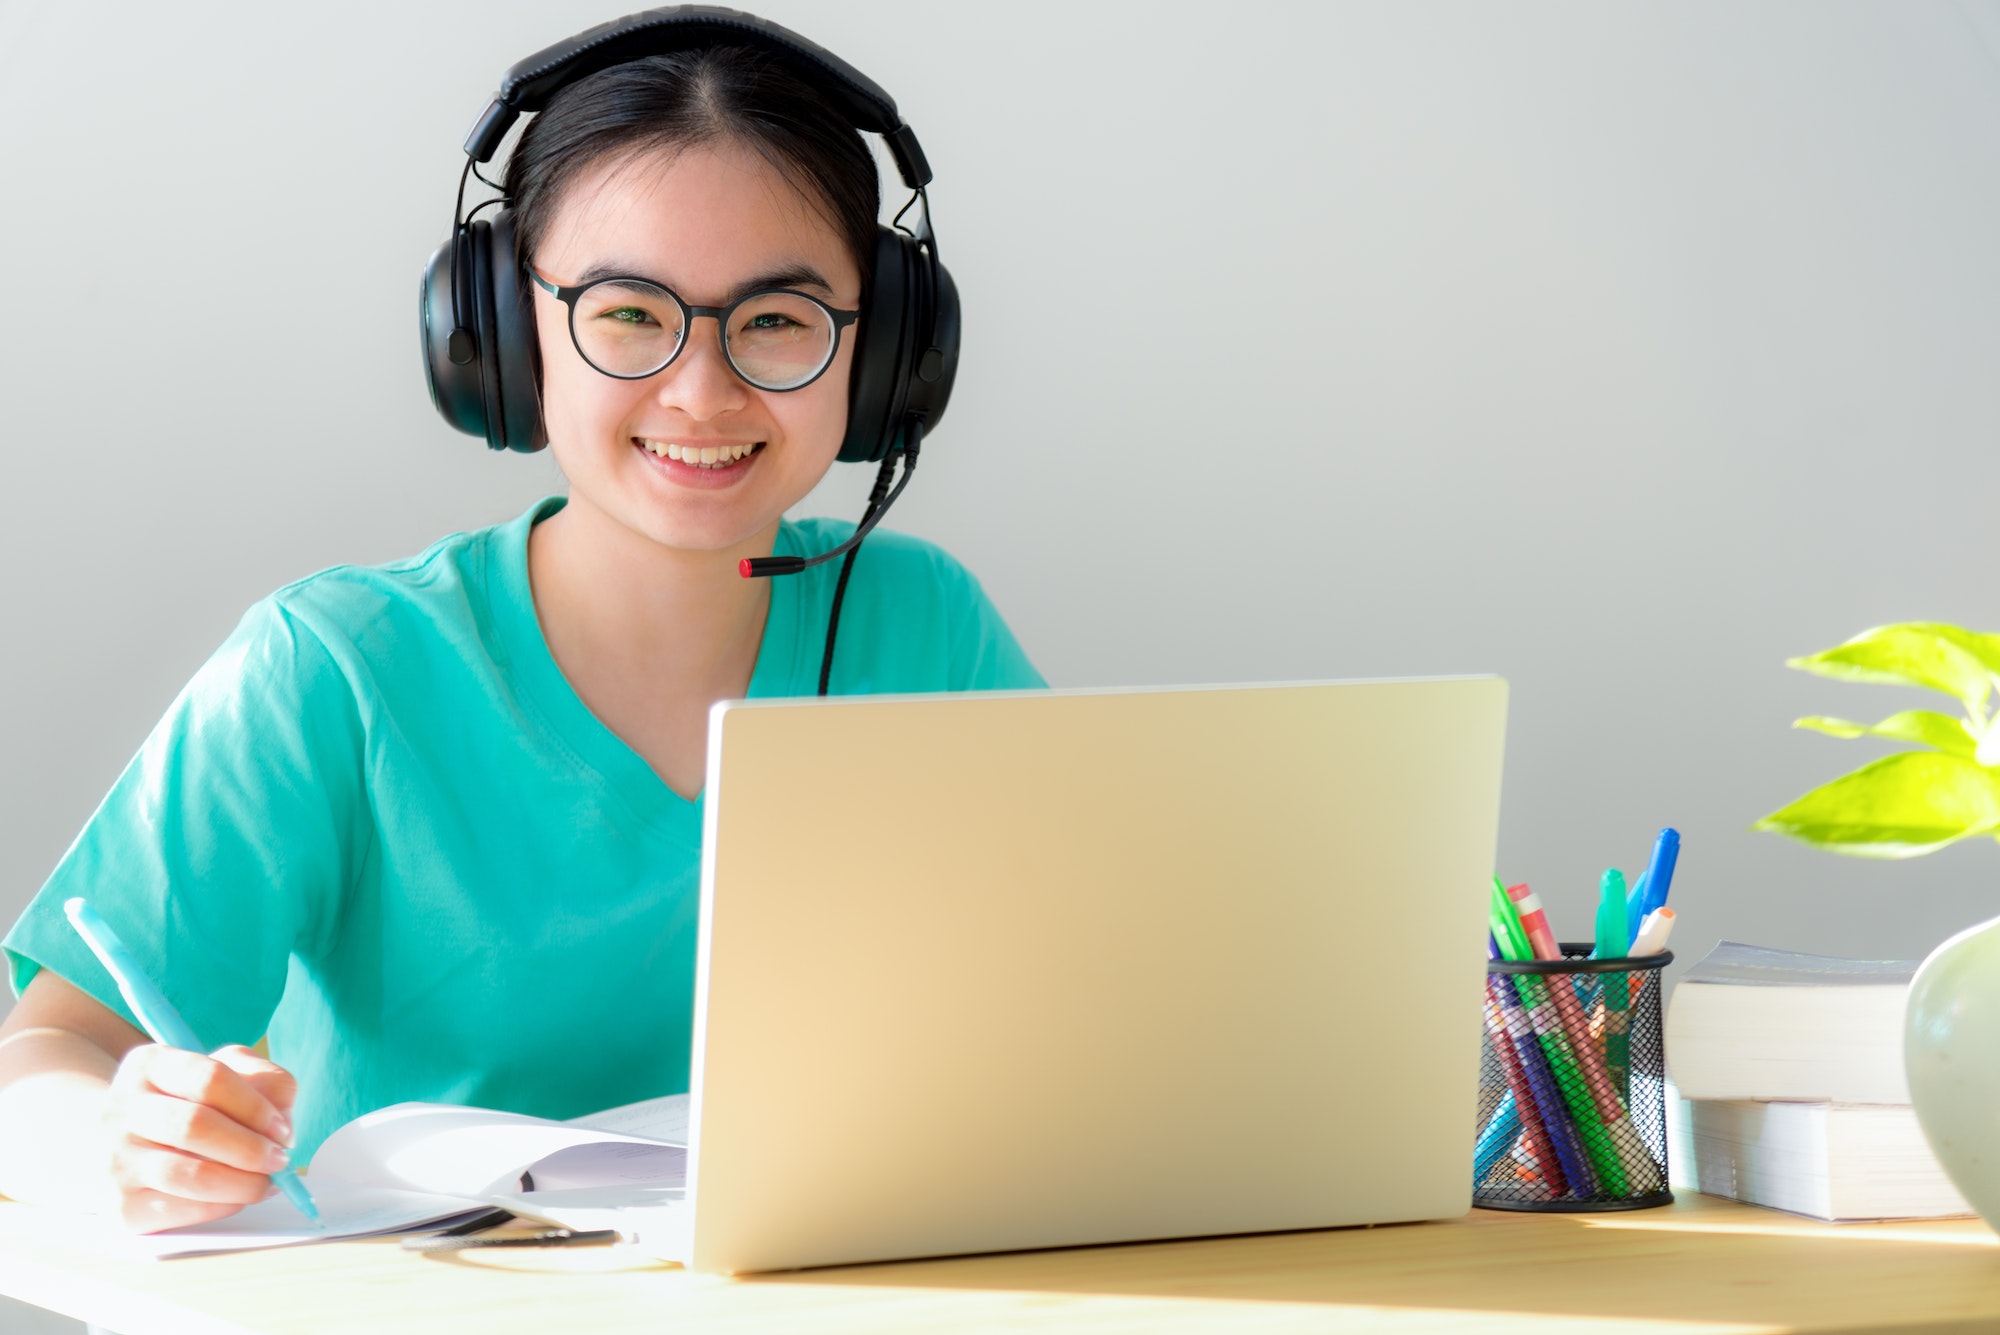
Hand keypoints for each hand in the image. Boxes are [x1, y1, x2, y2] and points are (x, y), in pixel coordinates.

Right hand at [102, 1043, 297, 1231]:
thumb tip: (281, 1122)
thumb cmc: (189, 1103)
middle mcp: (121, 1109)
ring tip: (267, 1182)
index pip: (209, 1079)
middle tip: (280, 1160)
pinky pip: (183, 1209)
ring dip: (243, 1182)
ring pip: (190, 1174)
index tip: (284, 1130)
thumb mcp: (226, 1072)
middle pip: (196, 1126)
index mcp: (149, 1065)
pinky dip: (224, 1205)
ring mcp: (115, 1159)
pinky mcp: (122, 1205)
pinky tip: (239, 1196)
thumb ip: (263, 1080)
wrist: (123, 1143)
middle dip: (251, 1148)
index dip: (256, 1107)